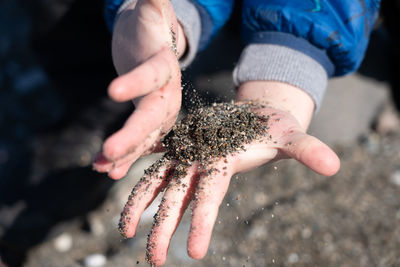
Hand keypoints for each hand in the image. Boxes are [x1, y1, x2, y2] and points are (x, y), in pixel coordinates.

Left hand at [93, 0, 185, 178]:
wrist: (154, 49)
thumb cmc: (148, 28)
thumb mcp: (150, 11)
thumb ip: (154, 1)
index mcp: (164, 66)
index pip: (152, 74)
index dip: (135, 82)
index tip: (113, 91)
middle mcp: (167, 93)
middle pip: (152, 116)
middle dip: (132, 135)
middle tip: (108, 150)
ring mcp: (160, 112)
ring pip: (144, 136)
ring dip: (124, 154)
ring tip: (101, 167)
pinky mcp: (149, 123)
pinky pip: (138, 143)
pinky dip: (122, 157)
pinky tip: (103, 168)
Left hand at [118, 82, 339, 265]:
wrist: (256, 117)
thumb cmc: (274, 128)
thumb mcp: (291, 136)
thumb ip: (307, 151)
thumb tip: (334, 166)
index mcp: (223, 166)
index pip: (210, 199)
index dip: (204, 223)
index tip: (195, 254)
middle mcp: (201, 165)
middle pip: (178, 199)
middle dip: (164, 228)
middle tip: (151, 261)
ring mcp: (188, 153)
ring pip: (158, 179)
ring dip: (140, 202)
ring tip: (122, 230)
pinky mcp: (180, 138)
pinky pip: (152, 149)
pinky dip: (133, 156)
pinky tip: (107, 167)